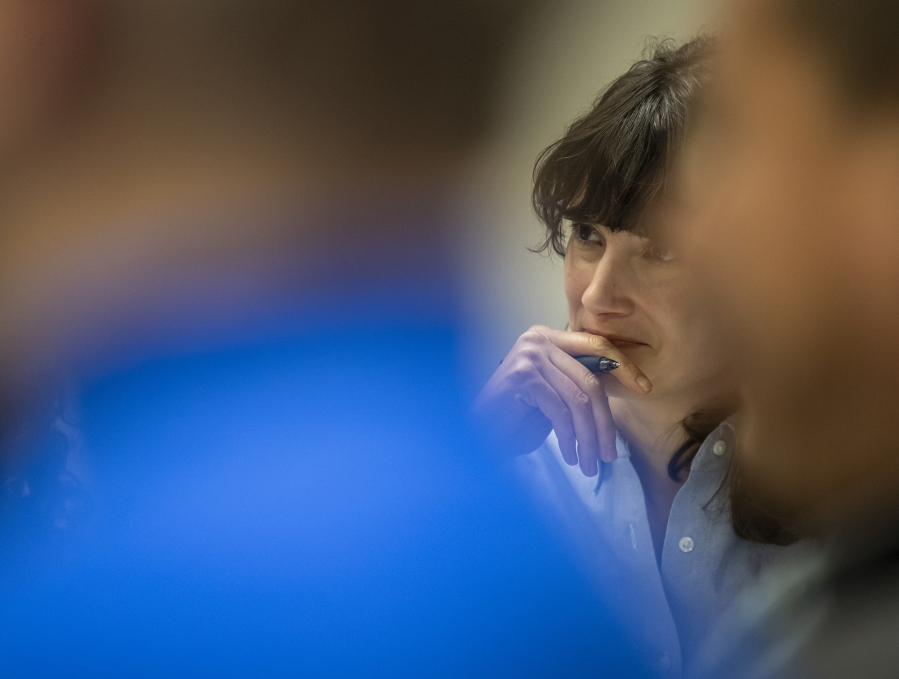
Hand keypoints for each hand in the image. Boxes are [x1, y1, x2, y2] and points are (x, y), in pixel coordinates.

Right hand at [472, 325, 651, 475]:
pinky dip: (569, 437)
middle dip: (605, 421)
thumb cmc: (516, 419)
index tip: (644, 388)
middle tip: (610, 453)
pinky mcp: (522, 375)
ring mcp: (529, 355)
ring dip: (588, 436)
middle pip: (590, 379)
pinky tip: (569, 454)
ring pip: (579, 399)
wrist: (477, 436)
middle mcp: (538, 338)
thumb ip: (580, 383)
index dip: (623, 367)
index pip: (597, 346)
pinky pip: (560, 410)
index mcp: (550, 337)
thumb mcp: (557, 396)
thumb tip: (623, 380)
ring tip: (590, 462)